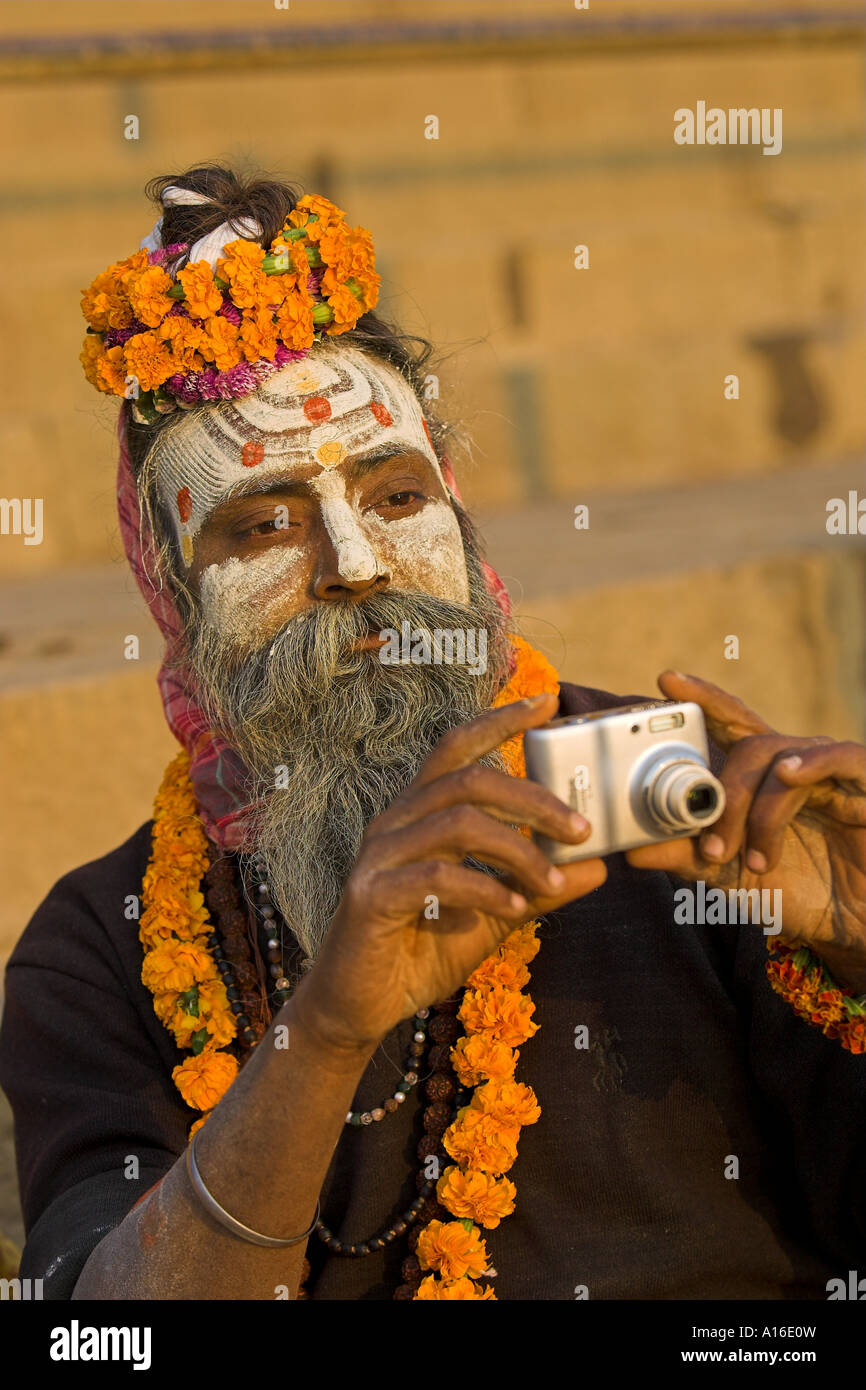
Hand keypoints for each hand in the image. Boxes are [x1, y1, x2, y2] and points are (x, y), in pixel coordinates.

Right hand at [293, 693, 606, 1054]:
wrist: (360, 1008)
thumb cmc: (422, 951)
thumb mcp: (495, 914)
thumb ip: (540, 888)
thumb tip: (599, 866)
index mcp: (418, 813)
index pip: (457, 748)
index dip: (500, 720)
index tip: (549, 701)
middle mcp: (395, 821)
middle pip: (469, 779)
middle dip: (533, 798)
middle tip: (580, 829)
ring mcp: (378, 855)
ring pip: (458, 822)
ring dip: (518, 850)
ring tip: (552, 884)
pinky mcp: (371, 894)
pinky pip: (437, 875)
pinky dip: (485, 889)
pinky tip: (513, 911)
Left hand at [626, 671, 865, 991]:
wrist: (853, 923)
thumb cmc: (797, 891)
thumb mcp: (732, 877)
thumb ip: (686, 859)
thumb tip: (631, 851)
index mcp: (763, 776)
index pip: (729, 725)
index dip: (703, 699)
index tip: (667, 680)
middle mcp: (796, 762)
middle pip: (746, 747)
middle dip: (720, 796)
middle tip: (712, 850)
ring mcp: (831, 771)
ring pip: (779, 762)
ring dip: (757, 813)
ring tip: (754, 862)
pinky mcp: (864, 783)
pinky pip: (838, 759)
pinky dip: (811, 763)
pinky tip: (789, 774)